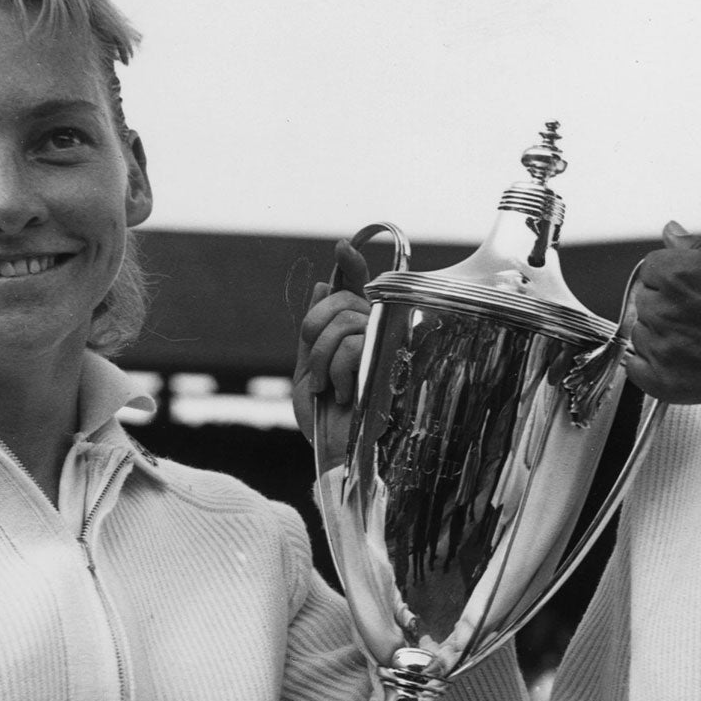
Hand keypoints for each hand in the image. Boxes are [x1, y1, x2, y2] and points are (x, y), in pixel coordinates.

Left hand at [293, 240, 370, 455]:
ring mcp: (386, 351)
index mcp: (355, 336)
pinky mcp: (391, 366)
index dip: (352, 265)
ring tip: (330, 389)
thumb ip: (316, 330)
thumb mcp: (309, 369)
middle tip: (316, 372)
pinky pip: (355, 345)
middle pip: (343, 302)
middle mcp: (376, 338)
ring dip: (324, 360)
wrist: (335, 454)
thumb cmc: (324, 420)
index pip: (356, 291)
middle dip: (315, 331)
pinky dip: (338, 372)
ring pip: (346, 323)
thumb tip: (325, 283)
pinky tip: (345, 396)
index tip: (342, 246)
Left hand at [623, 222, 700, 408]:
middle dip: (668, 301)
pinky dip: (649, 363)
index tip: (694, 286)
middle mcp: (666, 309)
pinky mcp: (666, 382)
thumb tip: (673, 233)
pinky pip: (635, 368)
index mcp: (681, 273)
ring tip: (699, 338)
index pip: (653, 265)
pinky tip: (678, 359)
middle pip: (646, 297)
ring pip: (641, 331)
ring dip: (661, 331)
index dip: (675, 273)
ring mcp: (663, 348)